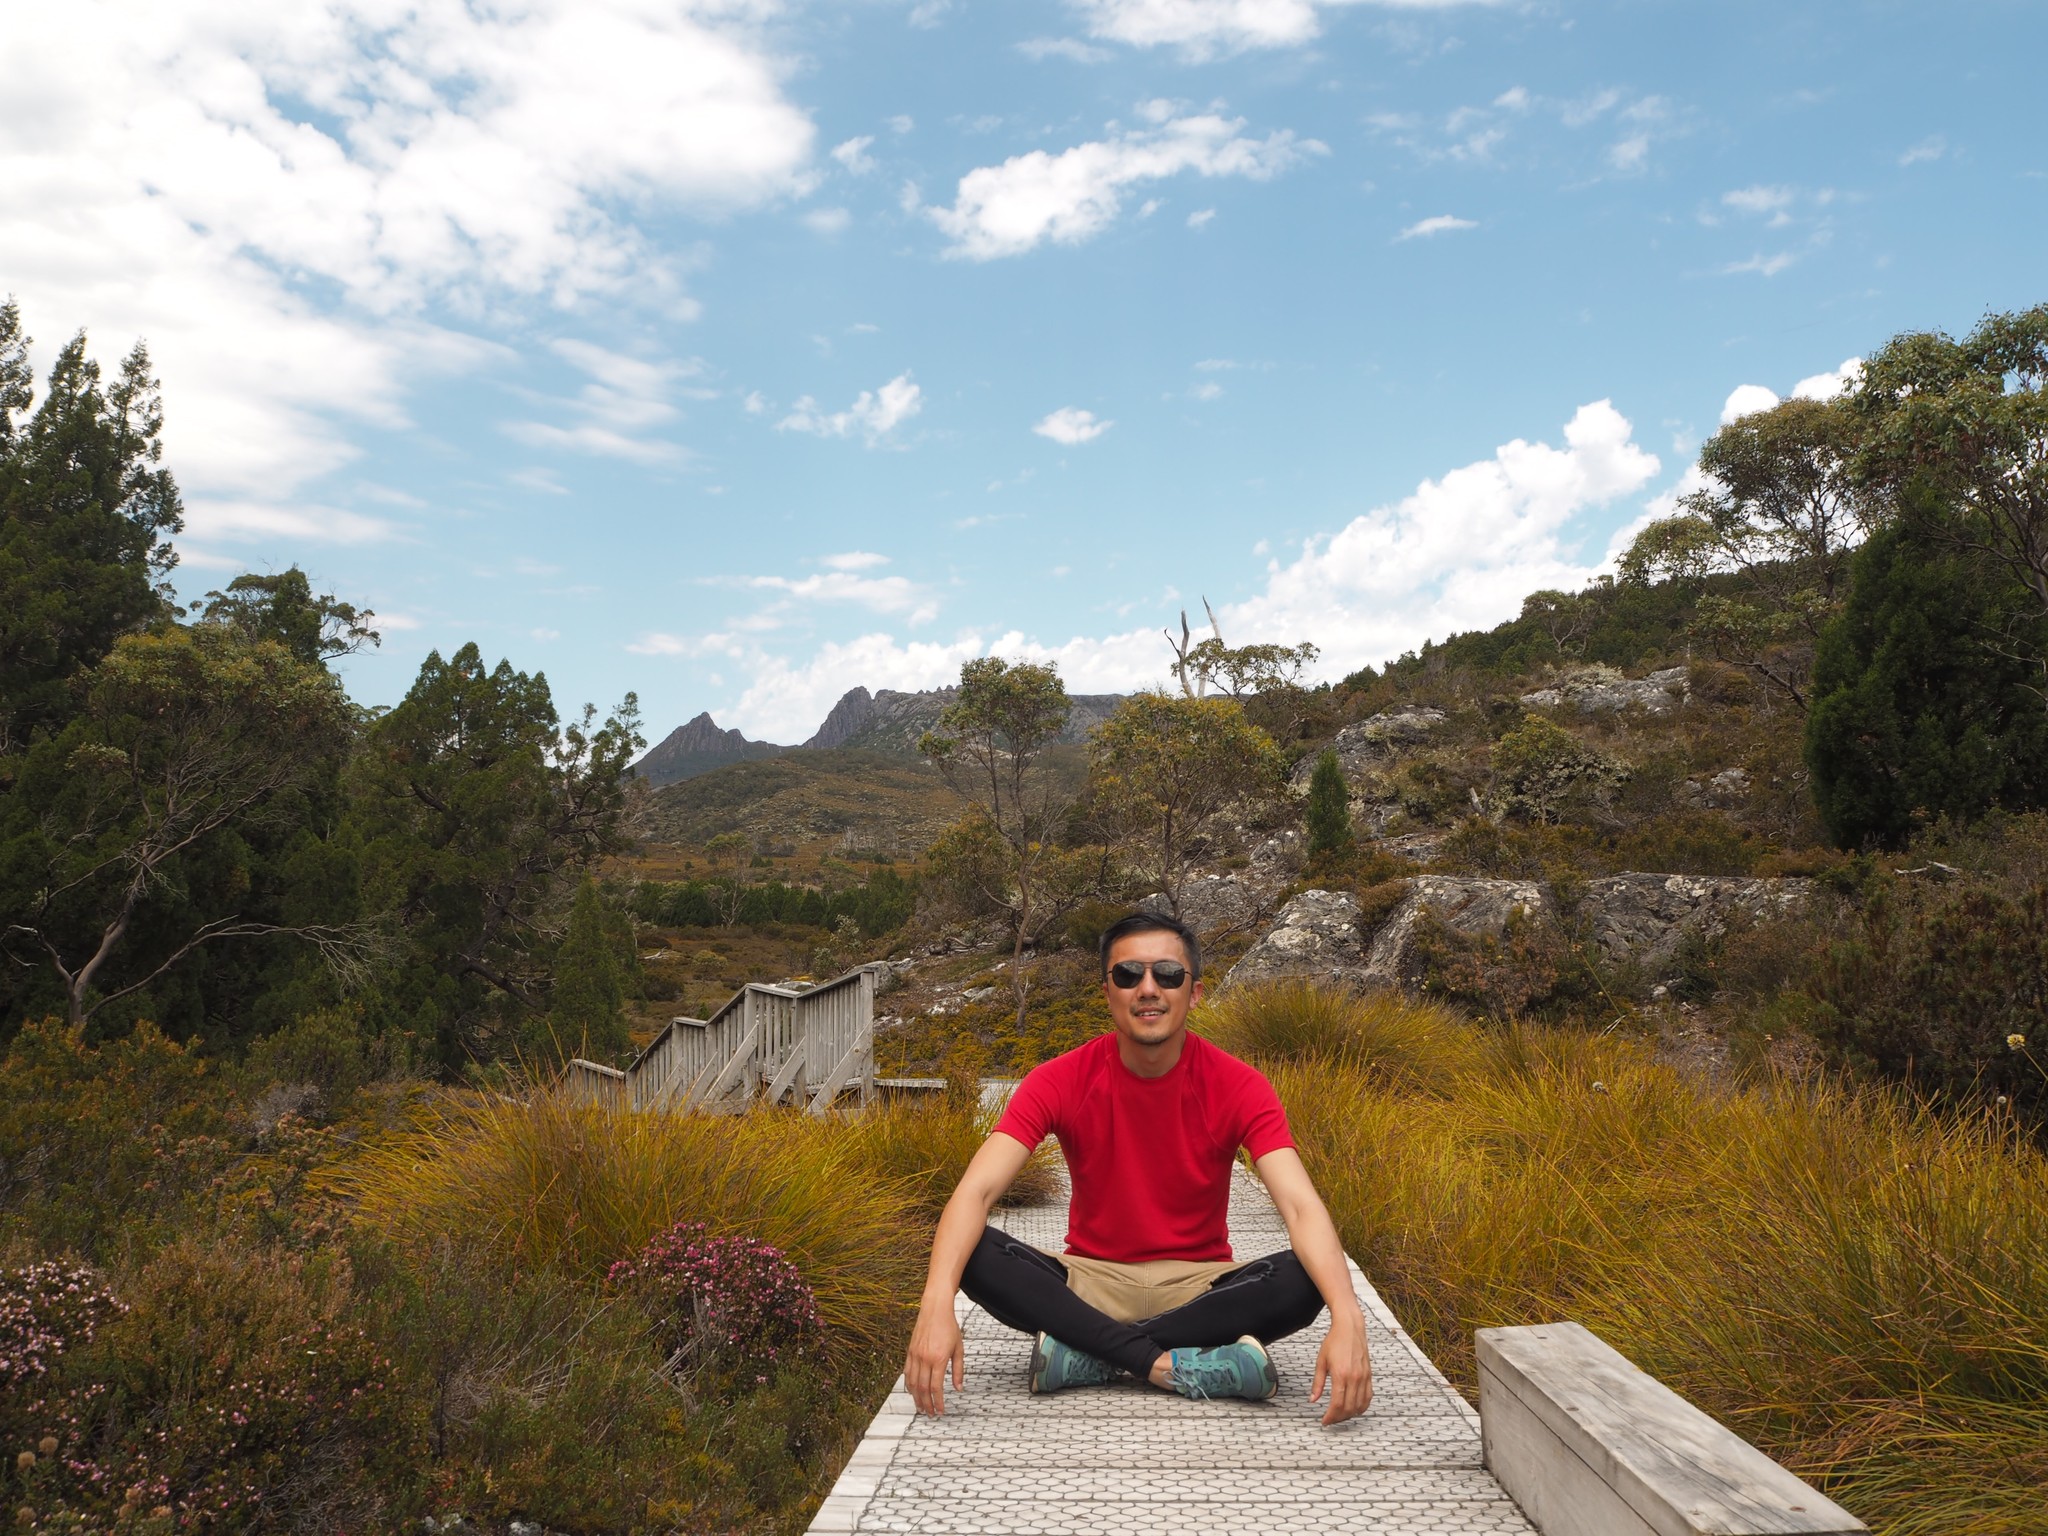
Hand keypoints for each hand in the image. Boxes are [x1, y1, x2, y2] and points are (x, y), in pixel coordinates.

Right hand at [904, 1299, 965, 1415]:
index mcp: (938, 1358)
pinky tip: (912, 1391)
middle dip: (926, 1404)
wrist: (935, 1309)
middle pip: (923, 1388)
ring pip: (912, 1382)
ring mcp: (915, 1355)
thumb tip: (958, 1388)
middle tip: (930, 1414)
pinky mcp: (910, 1351)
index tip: (940, 1410)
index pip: (936, 1387)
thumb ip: (958, 1370)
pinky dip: (909, 1384)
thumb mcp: (959, 1348)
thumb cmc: (949, 1326)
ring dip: (916, 1397)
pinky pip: (907, 1372)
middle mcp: (924, 1358)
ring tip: (920, 1407)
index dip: (938, 1402)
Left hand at [1310, 1316, 1372, 1425]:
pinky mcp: (1369, 1375)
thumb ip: (1317, 1383)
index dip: (1330, 1417)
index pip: (1337, 1404)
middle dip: (1338, 1418)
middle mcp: (1354, 1378)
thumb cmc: (1334, 1341)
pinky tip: (1354, 1409)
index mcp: (1340, 1374)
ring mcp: (1364, 1377)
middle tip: (1330, 1420)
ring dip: (1350, 1414)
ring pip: (1360, 1405)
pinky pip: (1368, 1397)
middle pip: (1348, 1408)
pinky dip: (1362, 1407)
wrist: (1350, 1328)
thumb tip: (1313, 1399)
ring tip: (1340, 1415)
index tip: (1324, 1421)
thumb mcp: (1321, 1361)